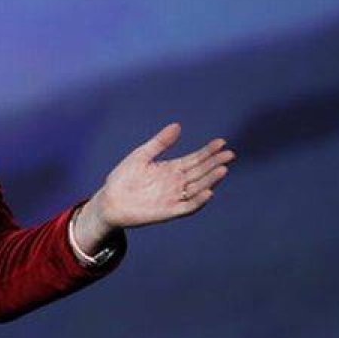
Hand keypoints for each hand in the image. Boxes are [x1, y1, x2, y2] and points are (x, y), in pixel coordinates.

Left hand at [75, 123, 234, 250]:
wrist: (109, 200)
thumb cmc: (123, 178)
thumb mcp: (141, 155)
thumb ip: (160, 142)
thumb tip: (177, 125)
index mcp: (171, 169)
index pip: (195, 159)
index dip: (208, 151)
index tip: (221, 142)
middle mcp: (176, 183)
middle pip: (200, 172)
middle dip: (215, 163)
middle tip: (229, 154)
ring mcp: (174, 197)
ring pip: (198, 188)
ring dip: (210, 180)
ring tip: (222, 169)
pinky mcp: (169, 211)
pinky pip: (188, 206)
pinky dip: (198, 200)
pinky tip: (208, 192)